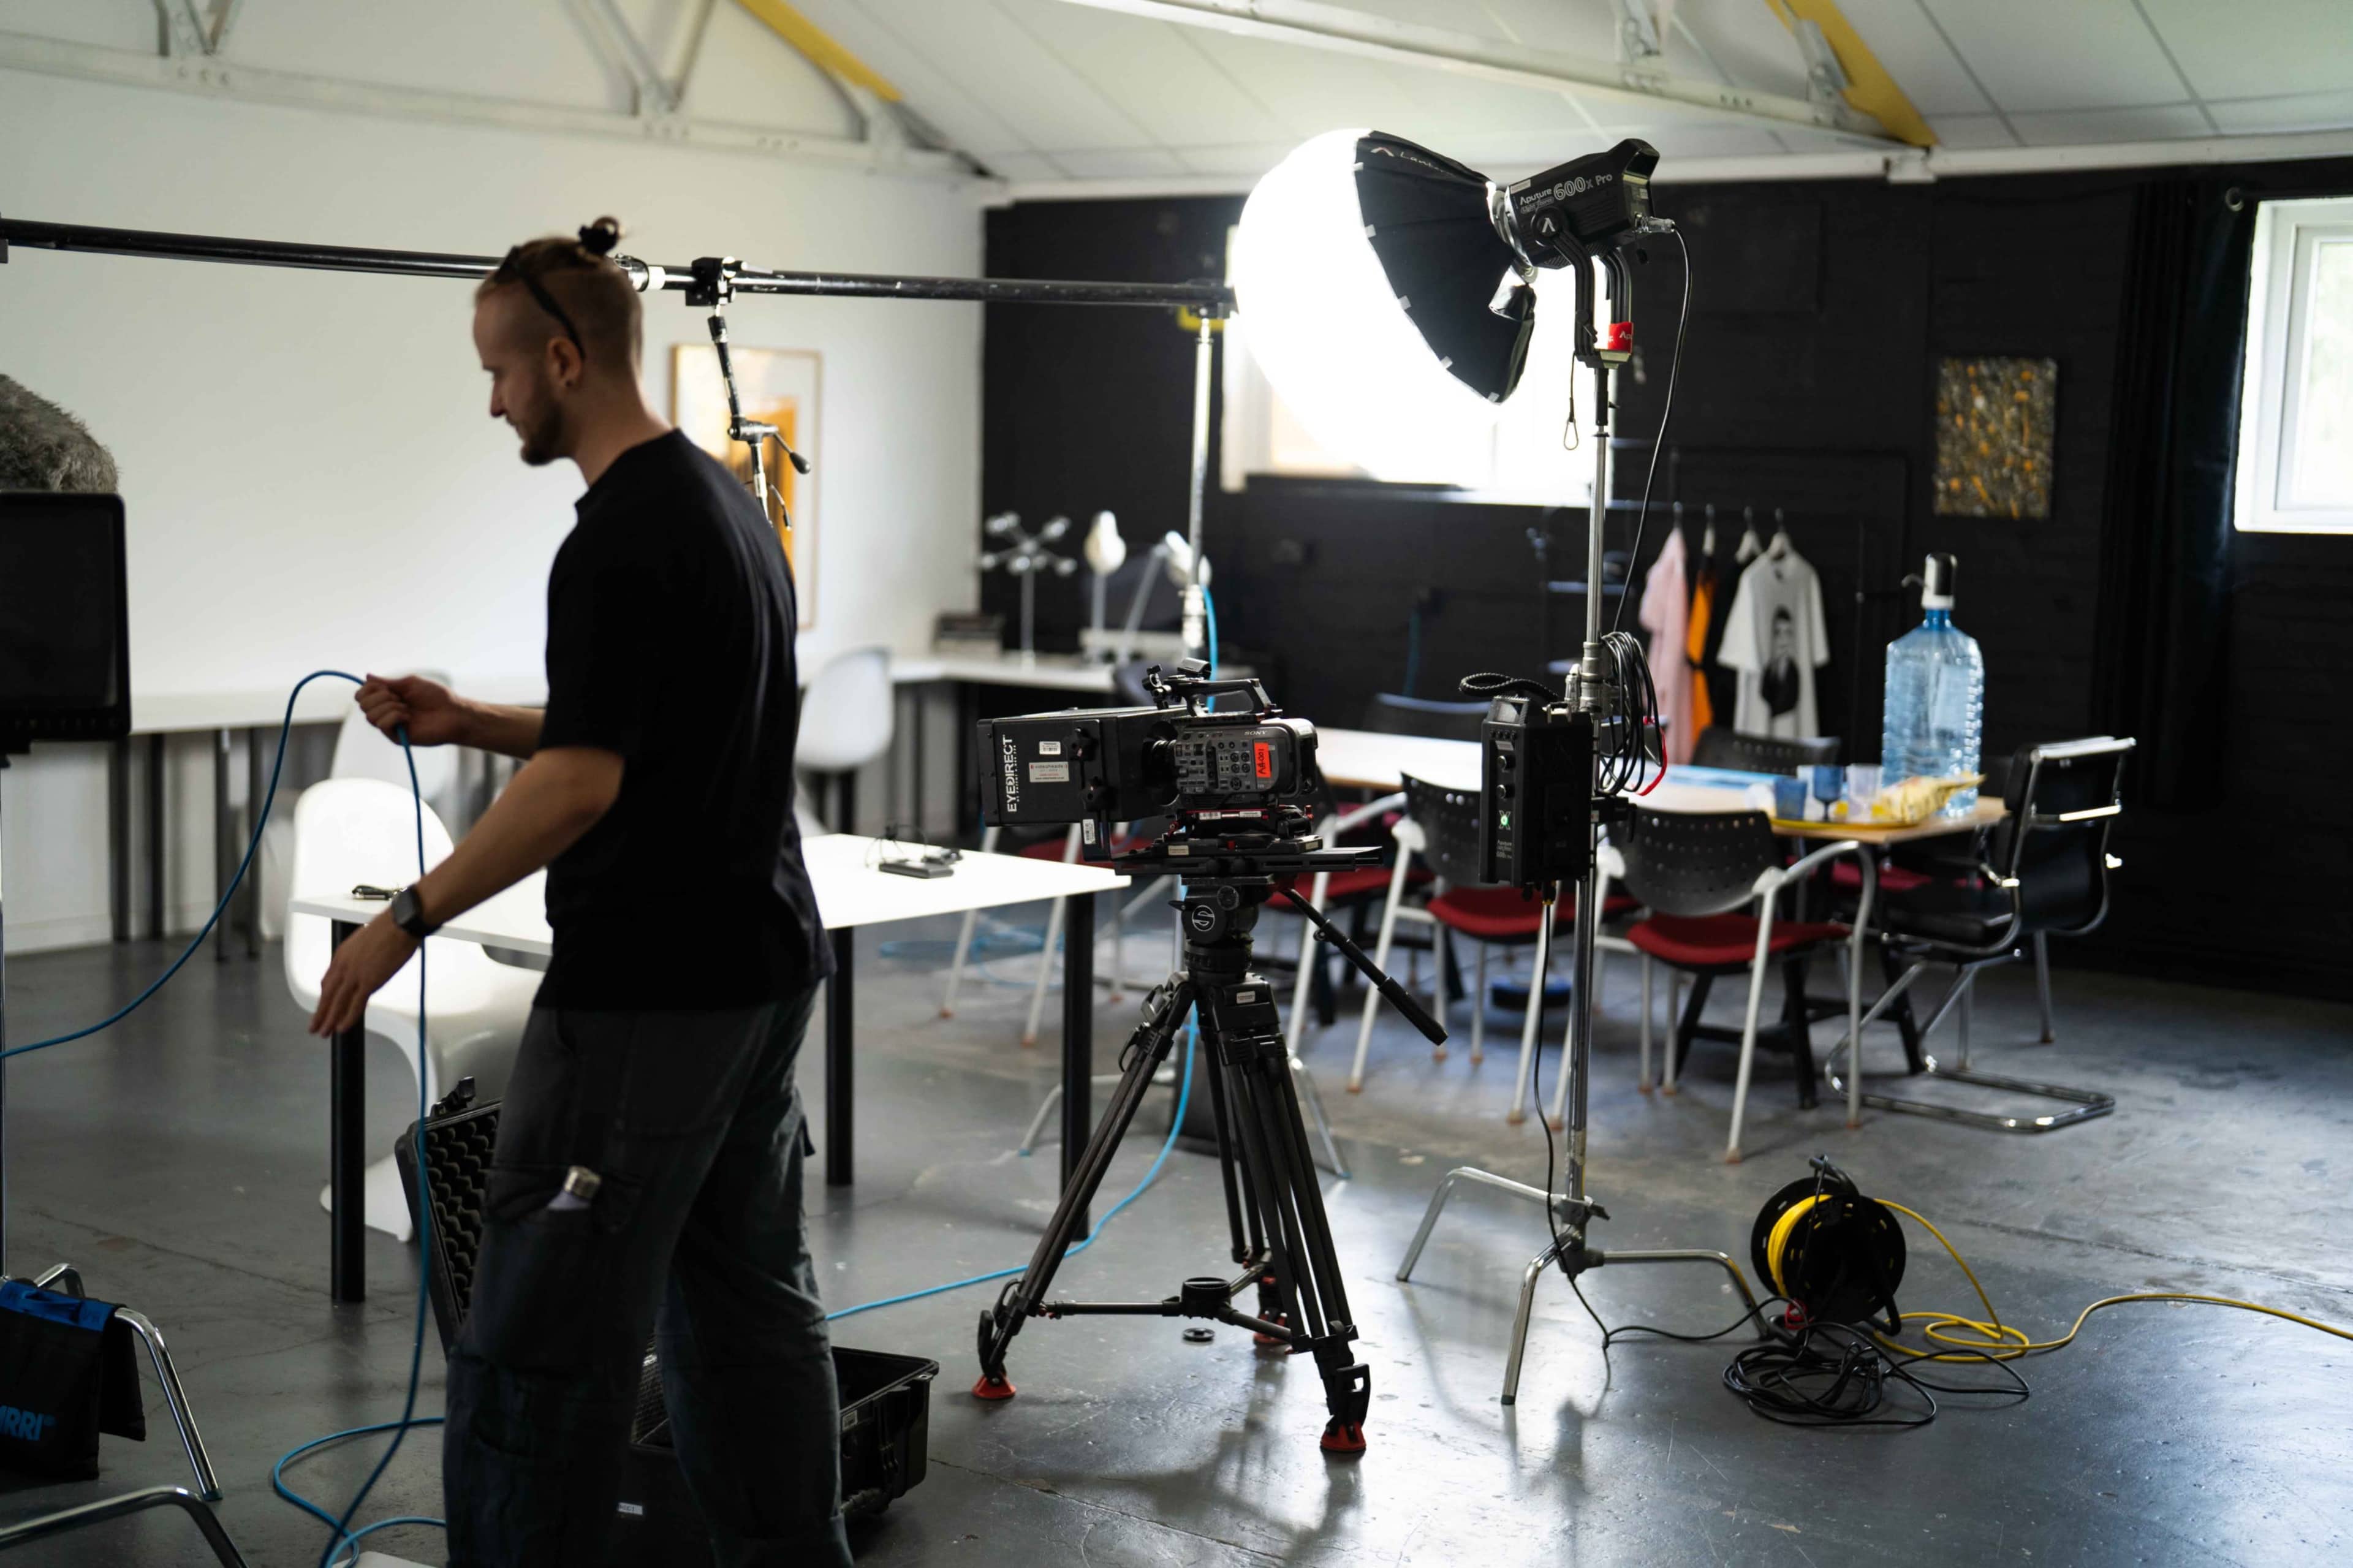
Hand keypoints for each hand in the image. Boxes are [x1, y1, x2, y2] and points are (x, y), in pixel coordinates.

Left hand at [308, 913, 420, 1035]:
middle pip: (328, 994)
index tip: (322, 1006)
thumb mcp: (365, 940)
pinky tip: (342, 1027)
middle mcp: (344, 966)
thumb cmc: (389, 928)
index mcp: (342, 955)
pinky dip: (348, 1018)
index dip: (324, 997)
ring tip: (324, 1033)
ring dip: (329, 1019)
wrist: (400, 925)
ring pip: (337, 1002)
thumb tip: (366, 963)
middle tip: (314, 1027)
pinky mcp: (369, 982)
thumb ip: (360, 955)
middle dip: (320, 1013)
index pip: (328, 981)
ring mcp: (355, 975)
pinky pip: (355, 1004)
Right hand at [357, 673, 467, 747]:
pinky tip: (409, 717)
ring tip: (407, 708)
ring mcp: (391, 725)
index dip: (367, 689)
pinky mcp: (396, 737)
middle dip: (380, 697)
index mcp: (388, 698)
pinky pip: (382, 725)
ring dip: (389, 707)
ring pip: (370, 716)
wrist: (453, 713)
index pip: (362, 696)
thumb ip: (388, 682)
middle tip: (399, 698)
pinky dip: (394, 716)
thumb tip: (367, 676)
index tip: (384, 686)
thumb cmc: (437, 697)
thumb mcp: (411, 683)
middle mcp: (386, 712)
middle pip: (363, 705)